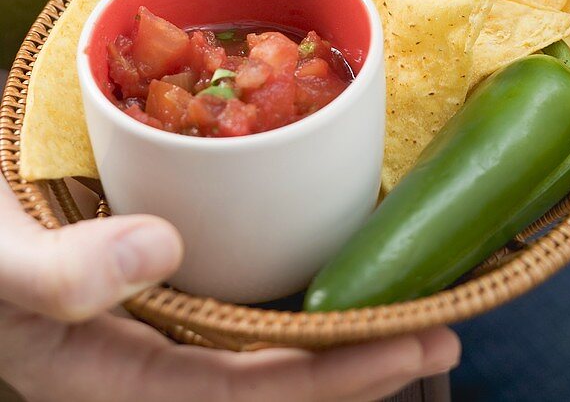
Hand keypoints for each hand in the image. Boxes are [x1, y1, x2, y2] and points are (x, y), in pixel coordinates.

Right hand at [0, 179, 458, 401]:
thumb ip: (62, 273)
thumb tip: (164, 249)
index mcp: (113, 379)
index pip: (242, 395)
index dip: (329, 378)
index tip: (407, 346)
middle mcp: (146, 365)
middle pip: (269, 387)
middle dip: (358, 370)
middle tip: (441, 335)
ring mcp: (153, 332)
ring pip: (261, 354)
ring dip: (337, 340)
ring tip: (409, 315)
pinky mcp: (157, 296)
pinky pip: (239, 313)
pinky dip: (294, 300)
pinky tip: (329, 278)